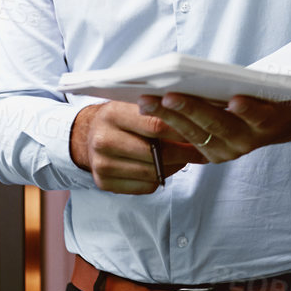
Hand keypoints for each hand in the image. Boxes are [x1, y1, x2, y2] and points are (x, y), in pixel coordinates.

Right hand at [70, 100, 207, 193]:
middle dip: (184, 152)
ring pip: (153, 172)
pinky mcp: (104, 183)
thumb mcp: (134, 105)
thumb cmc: (120, 118)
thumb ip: (159, 110)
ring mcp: (102, 164)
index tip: (203, 132)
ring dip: (174, 167)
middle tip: (202, 150)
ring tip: (184, 157)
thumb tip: (198, 118)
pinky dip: (160, 178)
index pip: (156, 124)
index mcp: (112, 113)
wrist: (87, 135)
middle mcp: (103, 140)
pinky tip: (164, 167)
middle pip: (157, 153)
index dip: (183, 130)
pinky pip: (145, 186)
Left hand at [123, 65, 290, 163]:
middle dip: (192, 110)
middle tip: (170, 93)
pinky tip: (145, 107)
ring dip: (170, 117)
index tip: (236, 100)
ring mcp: (227, 149)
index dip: (249, 110)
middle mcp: (249, 141)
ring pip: (195, 133)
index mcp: (273, 123)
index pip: (262, 117)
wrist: (286, 121)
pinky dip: (164, 124)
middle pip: (218, 126)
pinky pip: (183, 139)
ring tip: (147, 99)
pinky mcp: (209, 151)